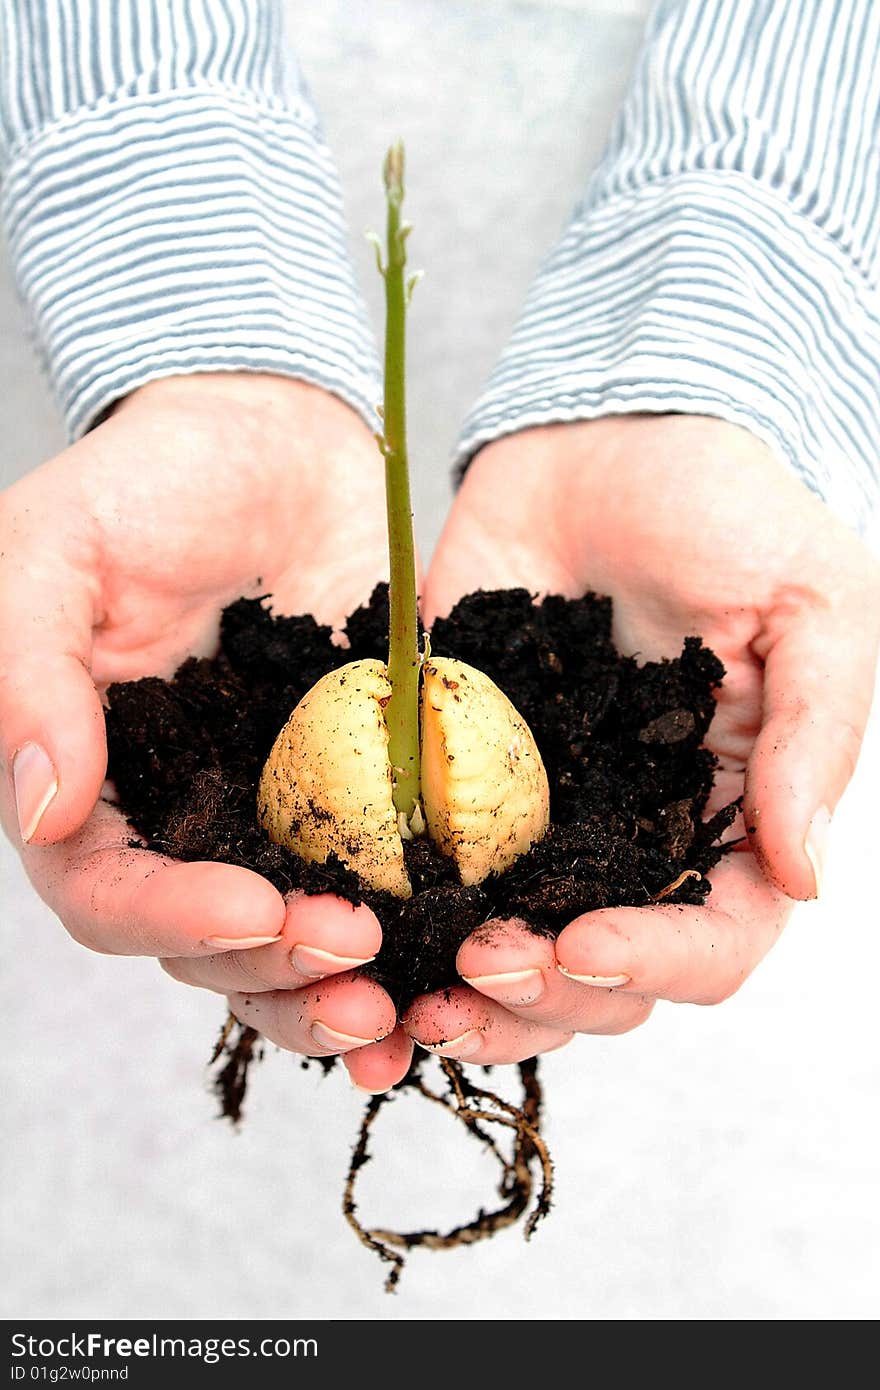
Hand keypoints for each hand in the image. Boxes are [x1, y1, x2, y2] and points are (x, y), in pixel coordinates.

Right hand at [0, 373, 411, 1091]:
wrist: (275, 434)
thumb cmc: (150, 479)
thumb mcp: (58, 551)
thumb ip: (29, 673)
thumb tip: (42, 812)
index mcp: (94, 780)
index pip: (106, 891)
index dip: (171, 919)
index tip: (254, 909)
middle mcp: (179, 818)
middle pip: (204, 948)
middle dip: (275, 972)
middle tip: (356, 962)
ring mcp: (272, 815)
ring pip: (290, 947)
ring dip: (338, 992)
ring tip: (404, 1008)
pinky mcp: (360, 799)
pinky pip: (379, 892)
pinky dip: (410, 948)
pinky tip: (451, 981)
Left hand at [408, 415, 879, 1063]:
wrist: (602, 433)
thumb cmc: (727, 507)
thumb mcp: (812, 606)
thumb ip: (812, 740)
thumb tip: (804, 881)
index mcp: (726, 816)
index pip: (712, 936)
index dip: (654, 962)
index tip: (580, 940)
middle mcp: (632, 839)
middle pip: (604, 978)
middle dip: (544, 995)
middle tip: (479, 963)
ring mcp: (538, 819)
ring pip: (511, 958)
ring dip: (469, 998)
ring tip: (415, 995)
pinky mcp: (452, 782)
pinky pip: (423, 880)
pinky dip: (392, 933)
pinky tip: (355, 950)